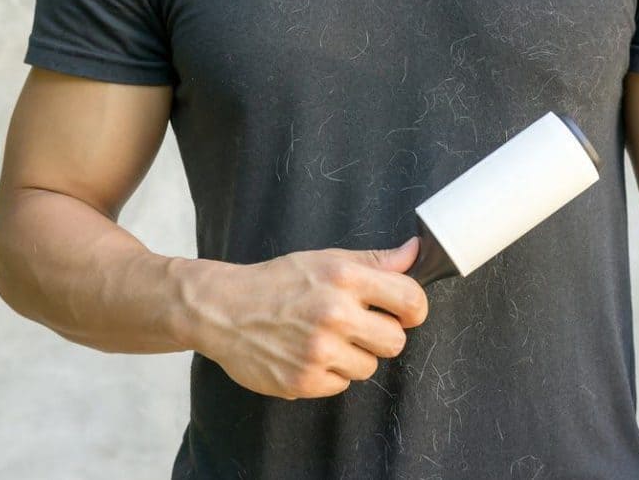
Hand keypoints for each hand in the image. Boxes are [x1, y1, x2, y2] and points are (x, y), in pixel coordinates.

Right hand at [182, 237, 426, 399]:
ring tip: (324, 339)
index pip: (411, 300)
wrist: (223, 309)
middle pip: (396, 342)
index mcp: (344, 278)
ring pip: (369, 367)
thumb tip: (415, 253)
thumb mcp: (326, 260)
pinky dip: (328, 374)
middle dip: (380, 336)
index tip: (403, 312)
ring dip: (353, 357)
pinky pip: (341, 385)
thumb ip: (375, 261)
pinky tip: (307, 354)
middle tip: (356, 326)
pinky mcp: (304, 381)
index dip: (414, 309)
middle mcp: (334, 314)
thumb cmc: (277, 282)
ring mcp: (318, 351)